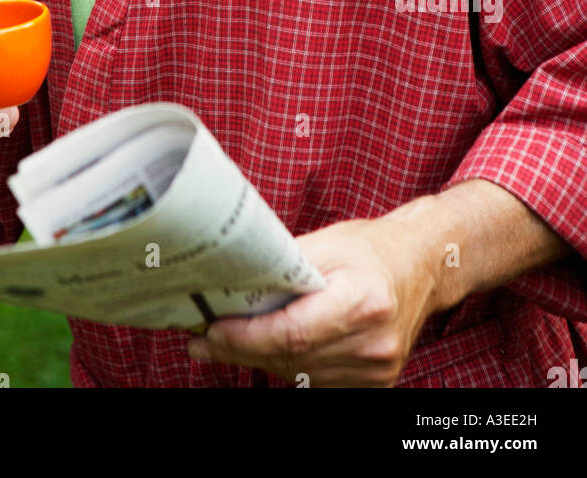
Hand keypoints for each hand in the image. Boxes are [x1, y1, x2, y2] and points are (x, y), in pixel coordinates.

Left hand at [187, 205, 440, 386]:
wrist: (422, 266)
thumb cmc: (372, 248)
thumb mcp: (327, 243)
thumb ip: (282, 266)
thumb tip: (232, 284)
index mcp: (363, 302)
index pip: (292, 333)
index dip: (246, 337)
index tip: (211, 331)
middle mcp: (374, 342)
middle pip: (291, 358)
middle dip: (242, 349)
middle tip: (203, 339)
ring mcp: (377, 368)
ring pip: (299, 375)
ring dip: (261, 360)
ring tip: (228, 340)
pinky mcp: (376, 382)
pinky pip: (316, 381)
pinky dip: (289, 365)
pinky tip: (269, 347)